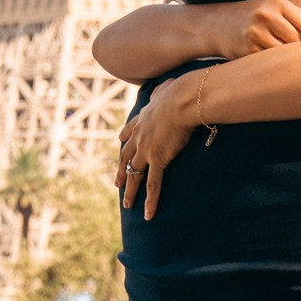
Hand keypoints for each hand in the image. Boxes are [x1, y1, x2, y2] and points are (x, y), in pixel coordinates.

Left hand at [116, 77, 203, 217]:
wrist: (183, 99)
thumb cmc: (180, 91)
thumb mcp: (167, 88)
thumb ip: (163, 90)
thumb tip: (167, 86)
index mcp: (142, 118)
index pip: (129, 132)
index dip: (124, 140)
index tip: (121, 143)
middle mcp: (139, 136)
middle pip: (125, 157)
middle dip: (121, 171)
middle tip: (117, 183)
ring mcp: (146, 150)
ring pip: (134, 175)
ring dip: (129, 191)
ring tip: (126, 205)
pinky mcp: (157, 159)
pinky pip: (152, 185)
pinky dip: (150, 201)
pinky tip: (147, 214)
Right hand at [185, 0, 300, 58]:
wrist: (216, 24)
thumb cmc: (252, 18)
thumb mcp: (272, 10)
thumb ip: (295, 21)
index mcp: (278, 3)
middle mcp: (267, 15)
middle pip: (299, 40)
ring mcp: (256, 32)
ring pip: (286, 53)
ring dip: (293, 62)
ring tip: (300, 69)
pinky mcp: (247, 48)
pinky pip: (270, 62)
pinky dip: (278, 67)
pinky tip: (281, 71)